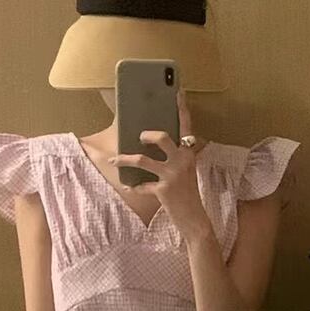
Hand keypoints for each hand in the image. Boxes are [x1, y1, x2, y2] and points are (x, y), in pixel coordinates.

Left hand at [109, 90, 210, 237]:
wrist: (194, 218)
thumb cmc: (188, 193)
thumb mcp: (186, 171)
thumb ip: (177, 157)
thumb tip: (156, 145)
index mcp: (188, 154)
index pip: (186, 127)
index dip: (181, 109)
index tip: (177, 92)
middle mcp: (181, 161)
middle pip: (162, 138)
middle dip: (147, 135)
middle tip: (139, 137)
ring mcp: (172, 176)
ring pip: (143, 160)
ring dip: (126, 159)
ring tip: (115, 160)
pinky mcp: (163, 190)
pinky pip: (142, 185)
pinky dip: (133, 186)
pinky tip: (127, 186)